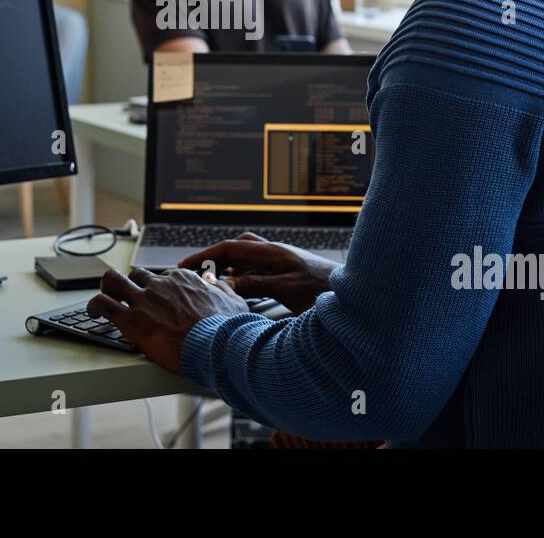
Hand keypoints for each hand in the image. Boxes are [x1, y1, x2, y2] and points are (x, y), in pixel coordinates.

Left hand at [86, 266, 248, 374]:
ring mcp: (144, 300)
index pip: (163, 276)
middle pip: (137, 274)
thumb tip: (218, 284)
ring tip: (104, 296)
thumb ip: (221, 290)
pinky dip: (93, 306)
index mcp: (183, 280)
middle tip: (128, 296)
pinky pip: (102, 304)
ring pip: (113, 280)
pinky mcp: (132, 319)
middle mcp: (161, 285)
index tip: (158, 298)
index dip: (159, 287)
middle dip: (131, 284)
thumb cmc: (227, 328)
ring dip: (107, 287)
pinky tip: (92, 312)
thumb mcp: (232, 301)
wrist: (218, 345)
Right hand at [179, 231, 338, 314]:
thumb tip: (224, 282)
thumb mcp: (286, 290)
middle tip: (197, 274)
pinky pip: (258, 272)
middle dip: (215, 258)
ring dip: (229, 268)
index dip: (205, 255)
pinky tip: (239, 292)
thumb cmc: (327, 292)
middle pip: (237, 248)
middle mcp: (277, 254)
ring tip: (213, 283)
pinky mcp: (290, 276)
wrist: (359, 296)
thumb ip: (254, 284)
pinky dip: (243, 278)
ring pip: (247, 260)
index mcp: (273, 252)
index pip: (230, 247)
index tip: (185, 266)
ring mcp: (284, 264)